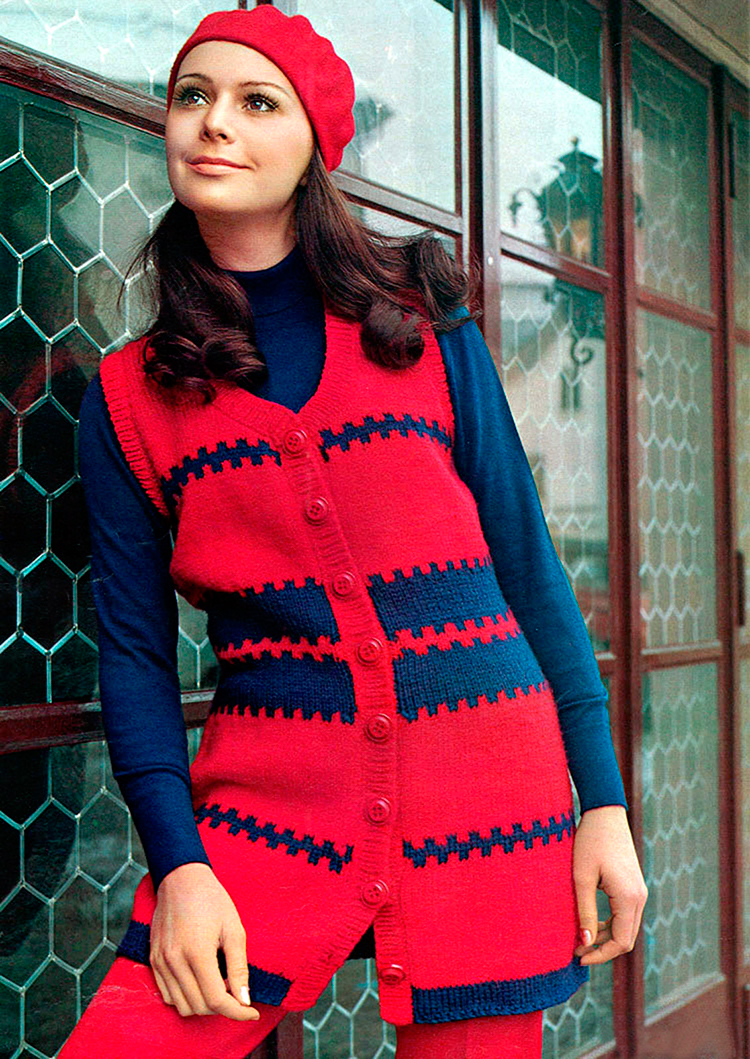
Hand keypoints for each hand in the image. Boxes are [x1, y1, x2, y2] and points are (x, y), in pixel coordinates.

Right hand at [150, 862, 260, 1019]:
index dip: (236, 1012)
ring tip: (218, 985)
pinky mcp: (153, 960)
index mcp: (197, 952)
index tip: (252, 1012)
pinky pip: (167, 995)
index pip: (216, 999)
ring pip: (181, 1006)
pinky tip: (200, 981)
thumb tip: (244, 1000)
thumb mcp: (234, 929)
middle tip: (236, 992)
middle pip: (199, 1006)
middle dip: (222, 1007)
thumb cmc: (212, 899)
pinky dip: (185, 997)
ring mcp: (160, 962)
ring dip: (203, 1005)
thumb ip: (238, 968)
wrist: (181, 878)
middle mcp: (174, 961)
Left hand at [572, 805, 647, 965]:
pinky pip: (625, 914)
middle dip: (602, 948)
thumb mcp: (581, 877)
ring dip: (605, 936)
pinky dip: (610, 923)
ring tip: (579, 937)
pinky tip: (590, 921)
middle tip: (577, 951)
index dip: (600, 955)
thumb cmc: (589, 842)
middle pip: (625, 938)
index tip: (578, 957)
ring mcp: (639, 891)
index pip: (621, 942)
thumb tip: (585, 941)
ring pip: (625, 927)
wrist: (604, 813)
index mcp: (628, 898)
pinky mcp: (633, 885)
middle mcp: (639, 897)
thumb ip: (584, 911)